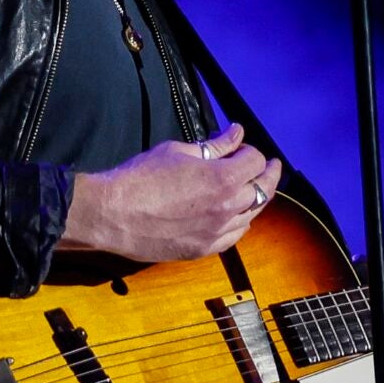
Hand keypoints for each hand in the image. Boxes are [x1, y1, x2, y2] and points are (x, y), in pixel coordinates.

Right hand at [60, 122, 282, 261]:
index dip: (251, 151)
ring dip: (255, 199)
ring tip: (254, 189)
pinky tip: (238, 215)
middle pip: (263, 189)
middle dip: (267, 173)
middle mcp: (228, 207)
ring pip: (252, 215)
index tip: (242, 148)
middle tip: (270, 166)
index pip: (256, 162)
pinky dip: (240, 223)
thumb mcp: (178, 151)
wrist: (112, 213)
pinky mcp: (204, 249)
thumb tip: (236, 133)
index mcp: (223, 178)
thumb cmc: (141, 177)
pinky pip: (235, 237)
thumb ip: (214, 145)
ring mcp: (217, 232)